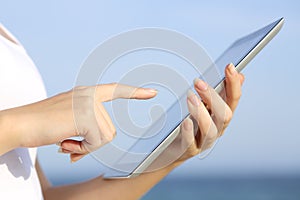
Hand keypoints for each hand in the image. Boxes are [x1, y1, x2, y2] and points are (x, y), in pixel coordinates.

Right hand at [2, 83, 156, 160]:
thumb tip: (100, 141)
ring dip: (85, 147)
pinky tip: (65, 143)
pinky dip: (81, 150)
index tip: (153, 93)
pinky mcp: (86, 116)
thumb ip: (87, 129)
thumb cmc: (42, 124)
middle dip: (92, 144)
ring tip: (66, 141)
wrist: (20, 123)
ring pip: (105, 138)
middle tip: (71, 143)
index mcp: (87, 93)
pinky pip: (96, 144)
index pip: (116, 90)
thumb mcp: (69, 123)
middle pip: (111, 130)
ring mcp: (89, 104)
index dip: (135, 93)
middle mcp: (90, 95)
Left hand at [147, 64, 244, 170]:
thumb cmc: (191, 125)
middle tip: (198, 82)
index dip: (234, 84)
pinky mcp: (188, 151)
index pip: (233, 100)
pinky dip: (189, 132)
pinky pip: (191, 144)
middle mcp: (217, 130)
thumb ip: (220, 93)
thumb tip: (241, 76)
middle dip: (214, 97)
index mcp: (221, 118)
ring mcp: (204, 142)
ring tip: (190, 97)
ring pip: (210, 130)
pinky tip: (186, 121)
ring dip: (201, 112)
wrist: (173, 150)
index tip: (229, 66)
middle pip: (225, 115)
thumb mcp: (205, 107)